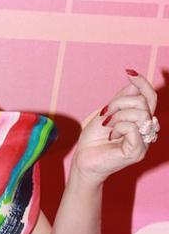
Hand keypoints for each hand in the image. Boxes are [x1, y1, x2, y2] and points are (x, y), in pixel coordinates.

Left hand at [70, 69, 158, 185]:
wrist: (83, 160)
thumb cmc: (93, 139)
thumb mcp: (106, 113)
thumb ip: (121, 99)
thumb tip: (134, 84)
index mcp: (140, 121)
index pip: (150, 98)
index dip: (142, 83)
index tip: (129, 72)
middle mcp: (146, 131)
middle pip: (144, 102)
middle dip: (120, 102)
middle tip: (105, 114)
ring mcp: (144, 142)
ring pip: (140, 114)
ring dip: (118, 115)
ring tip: (107, 126)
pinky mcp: (137, 151)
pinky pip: (133, 128)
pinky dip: (119, 127)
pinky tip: (110, 136)